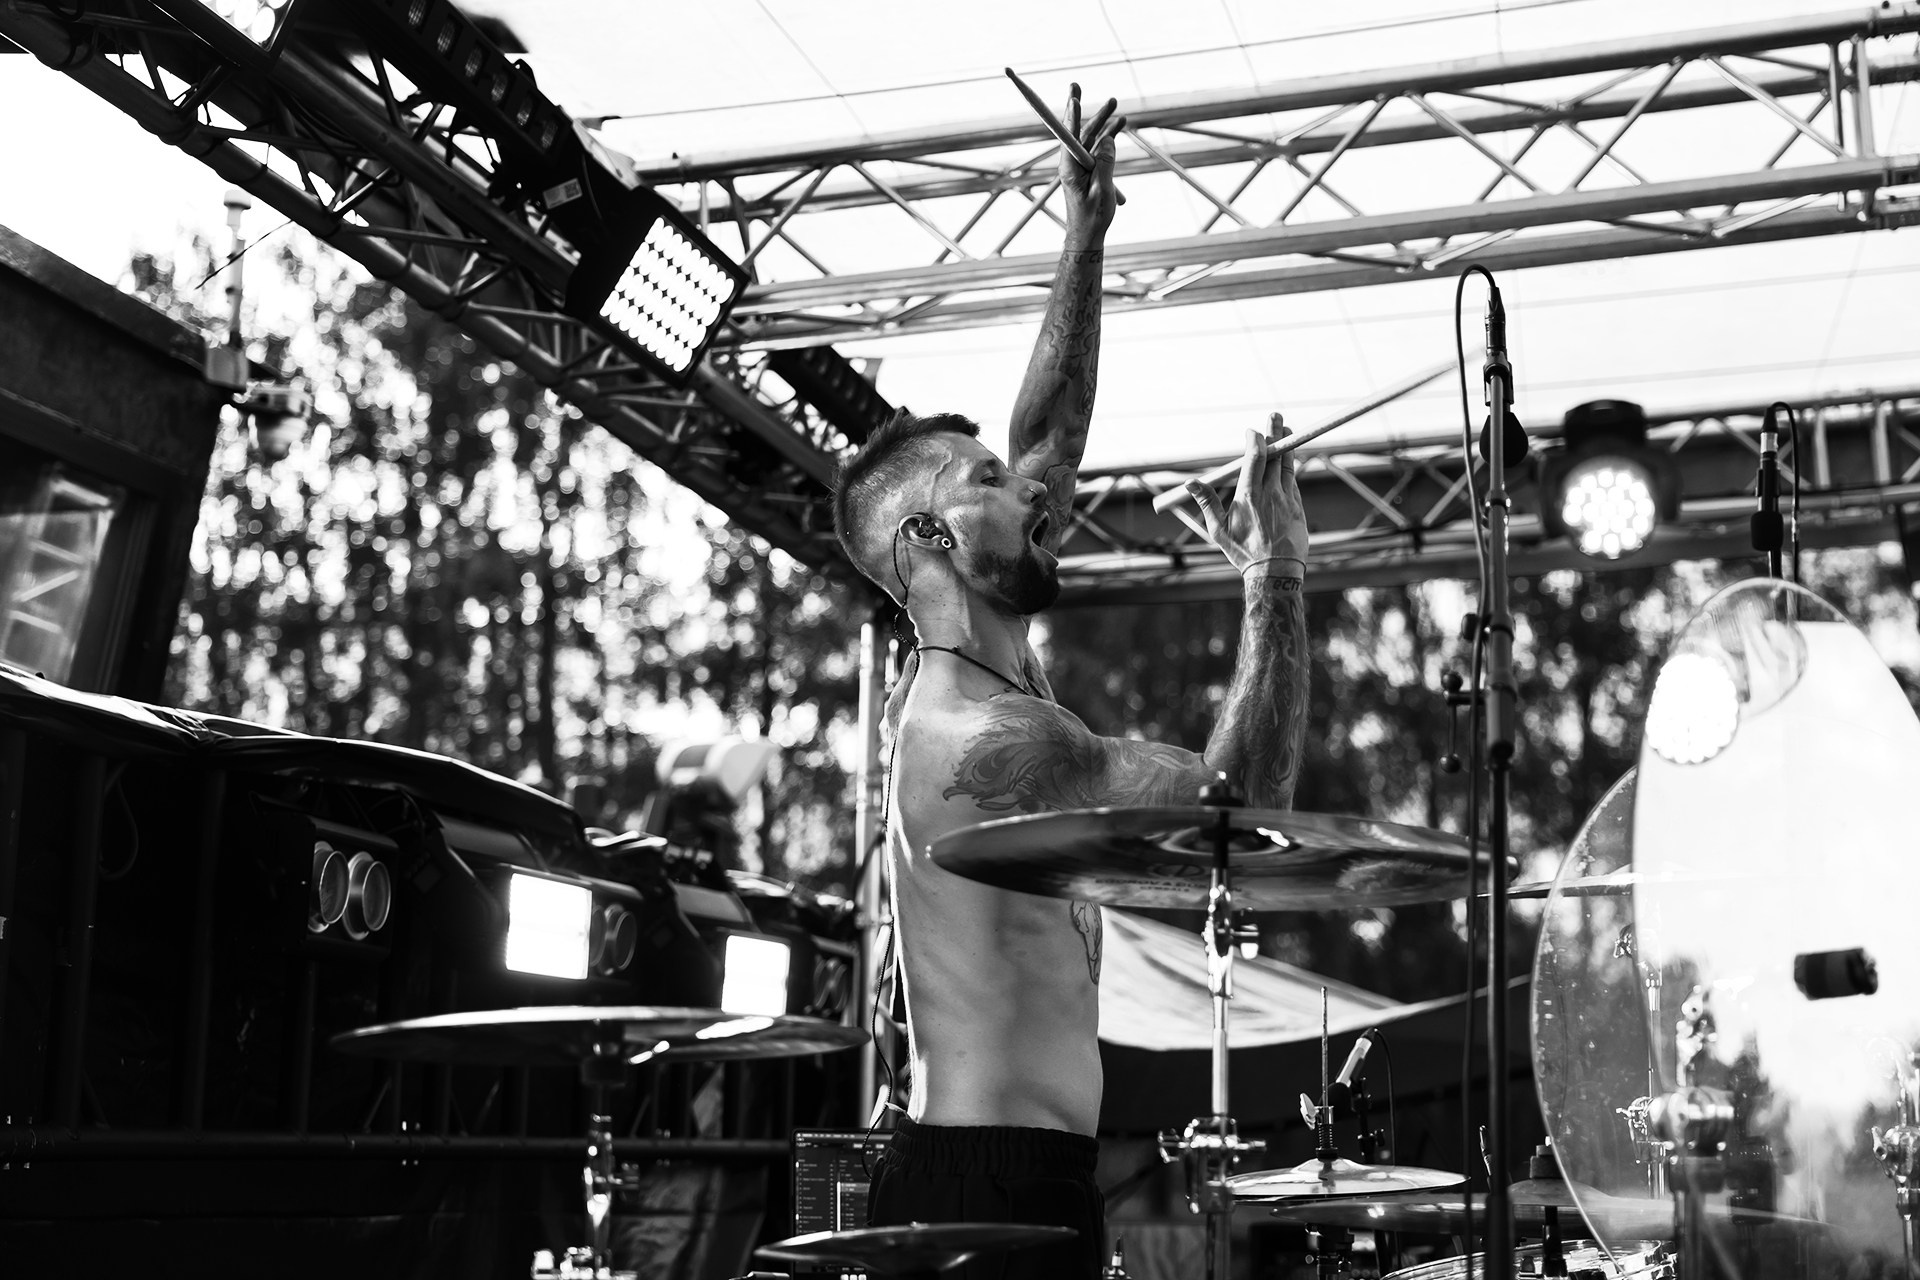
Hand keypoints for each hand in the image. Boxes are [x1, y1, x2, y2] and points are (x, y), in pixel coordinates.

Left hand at [1059, 83, 1122, 241]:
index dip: (1070, 116)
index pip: (1069, 136)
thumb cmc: (1093, 217)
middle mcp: (1072, 163)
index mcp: (1070, 168)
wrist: (1088, 235)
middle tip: (1075, 85)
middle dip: (1082, 108)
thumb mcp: (1103, 191)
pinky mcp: (1088, 170)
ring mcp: (1080, 166)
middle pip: (1077, 131)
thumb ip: (1106, 164)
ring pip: (1090, 138)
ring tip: (1115, 106)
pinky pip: (1097, 149)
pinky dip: (1108, 138)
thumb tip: (1109, 140)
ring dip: (1102, 122)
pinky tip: (1119, 128)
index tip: (1072, 98)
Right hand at [1186, 417, 1308, 577]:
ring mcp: (1286, 499)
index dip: (1254, 440)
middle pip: (1274, 454)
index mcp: (1248, 496)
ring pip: (1287, 464)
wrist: (1275, 572)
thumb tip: (1190, 482)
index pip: (1254, 457)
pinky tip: (1286, 460)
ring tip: (1286, 429)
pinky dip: (1289, 466)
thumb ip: (1206, 502)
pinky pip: (1292, 480)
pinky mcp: (1297, 507)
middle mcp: (1269, 493)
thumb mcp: (1218, 530)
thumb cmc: (1243, 552)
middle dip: (1274, 432)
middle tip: (1275, 415)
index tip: (1251, 431)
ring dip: (1286, 445)